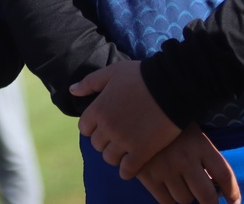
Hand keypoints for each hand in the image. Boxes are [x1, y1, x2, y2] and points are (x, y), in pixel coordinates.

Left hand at [72, 60, 179, 177]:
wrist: (171, 86)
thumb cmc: (140, 76)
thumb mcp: (111, 73)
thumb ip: (90, 83)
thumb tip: (72, 90)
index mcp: (97, 109)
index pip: (85, 128)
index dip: (93, 127)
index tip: (104, 125)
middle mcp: (107, 127)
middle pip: (96, 144)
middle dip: (105, 141)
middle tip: (117, 137)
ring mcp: (123, 141)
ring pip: (110, 158)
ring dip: (116, 155)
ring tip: (125, 150)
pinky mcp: (141, 152)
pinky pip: (127, 170)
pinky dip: (128, 170)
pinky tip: (133, 164)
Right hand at [136, 124, 240, 203]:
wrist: (134, 109)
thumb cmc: (167, 122)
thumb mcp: (190, 131)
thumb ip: (203, 156)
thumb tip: (215, 185)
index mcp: (199, 144)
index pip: (224, 175)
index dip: (233, 194)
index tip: (234, 203)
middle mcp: (185, 158)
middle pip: (207, 195)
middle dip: (210, 202)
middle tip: (206, 200)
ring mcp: (165, 167)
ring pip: (184, 199)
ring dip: (186, 196)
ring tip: (181, 185)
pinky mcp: (146, 174)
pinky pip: (165, 201)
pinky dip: (169, 200)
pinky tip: (168, 188)